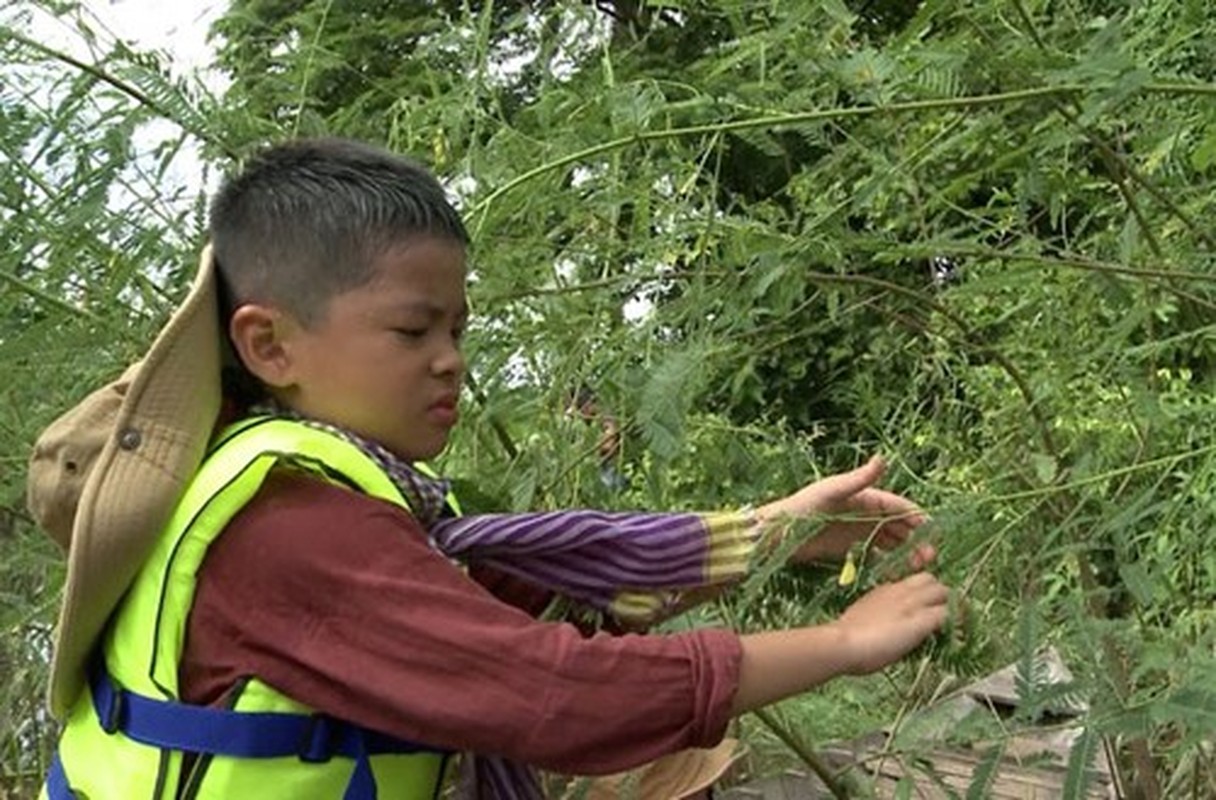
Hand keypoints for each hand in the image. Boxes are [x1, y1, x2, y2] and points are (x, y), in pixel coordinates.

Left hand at [756, 456, 933, 568]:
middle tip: (930, 559)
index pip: (900, 507)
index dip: (919, 519)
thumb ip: (858, 479)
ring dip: (907, 554)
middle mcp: (866, 513)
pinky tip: (897, 576)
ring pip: (891, 543)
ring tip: (918, 570)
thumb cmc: (801, 508)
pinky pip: (875, 557)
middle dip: (918, 541)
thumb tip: (882, 458)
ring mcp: (859, 532)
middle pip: (900, 527)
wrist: (776, 534)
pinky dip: (888, 565)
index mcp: (866, 496)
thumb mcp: (830, 492)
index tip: (935, 534)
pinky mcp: (849, 549)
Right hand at [833, 572, 949, 673]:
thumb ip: (875, 618)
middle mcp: (899, 591)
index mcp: (883, 591)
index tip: (920, 608)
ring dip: (948, 605)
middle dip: (938, 595)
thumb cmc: (843, 638)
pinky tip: (950, 636)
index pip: (911, 582)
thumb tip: (880, 629)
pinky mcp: (921, 621)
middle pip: (931, 580)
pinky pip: (947, 614)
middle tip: (938, 615)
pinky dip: (952, 622)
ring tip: (948, 624)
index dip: (920, 592)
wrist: (842, 643)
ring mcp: (912, 604)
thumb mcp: (860, 620)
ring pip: (943, 591)